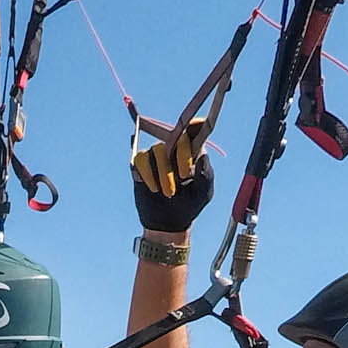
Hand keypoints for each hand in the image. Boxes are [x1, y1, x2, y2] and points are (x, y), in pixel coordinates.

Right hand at [132, 117, 214, 233]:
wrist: (168, 223)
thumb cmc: (190, 205)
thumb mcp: (203, 193)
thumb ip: (206, 175)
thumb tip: (203, 156)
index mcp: (193, 152)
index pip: (194, 131)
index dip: (194, 124)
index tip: (194, 127)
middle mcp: (174, 149)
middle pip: (176, 136)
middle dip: (180, 154)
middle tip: (184, 176)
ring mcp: (157, 155)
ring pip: (158, 149)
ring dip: (164, 172)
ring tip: (169, 192)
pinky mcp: (141, 164)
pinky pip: (141, 159)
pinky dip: (148, 174)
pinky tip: (154, 188)